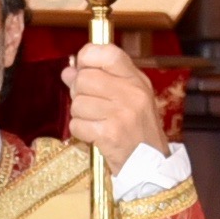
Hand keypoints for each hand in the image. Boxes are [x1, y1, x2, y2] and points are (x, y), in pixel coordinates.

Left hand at [60, 39, 166, 162]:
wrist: (151, 165)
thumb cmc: (137, 130)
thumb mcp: (129, 98)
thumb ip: (100, 80)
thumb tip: (68, 71)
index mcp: (137, 80)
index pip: (108, 53)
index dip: (88, 57)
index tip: (84, 68)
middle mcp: (131, 93)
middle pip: (84, 78)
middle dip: (79, 92)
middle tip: (91, 104)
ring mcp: (121, 114)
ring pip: (77, 103)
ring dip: (80, 115)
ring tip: (96, 122)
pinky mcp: (109, 134)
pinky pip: (76, 124)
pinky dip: (80, 131)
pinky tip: (94, 135)